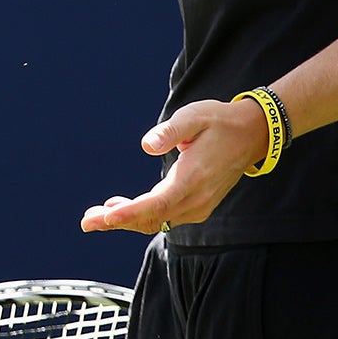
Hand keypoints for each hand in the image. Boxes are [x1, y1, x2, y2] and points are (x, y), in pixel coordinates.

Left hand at [79, 97, 271, 235]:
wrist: (251, 135)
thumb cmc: (219, 122)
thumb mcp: (193, 116)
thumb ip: (170, 131)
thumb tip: (147, 144)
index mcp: (193, 179)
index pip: (157, 204)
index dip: (129, 213)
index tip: (105, 218)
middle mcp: (196, 199)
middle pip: (152, 218)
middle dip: (116, 222)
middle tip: (86, 221)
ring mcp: (198, 206)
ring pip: (157, 221)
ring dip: (126, 220)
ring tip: (96, 215)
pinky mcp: (197, 205)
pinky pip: (164, 217)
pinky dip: (142, 215)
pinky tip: (120, 208)